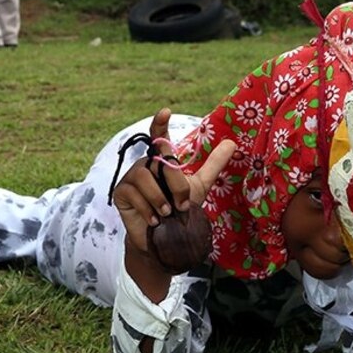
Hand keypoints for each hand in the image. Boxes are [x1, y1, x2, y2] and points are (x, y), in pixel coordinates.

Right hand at [114, 109, 233, 255]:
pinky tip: (154, 221)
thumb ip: (213, 164)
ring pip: (143, 176)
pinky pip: (134, 194)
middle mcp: (145, 164)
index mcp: (161, 160)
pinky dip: (148, 209)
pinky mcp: (120, 193)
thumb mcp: (199, 185)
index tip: (166, 112)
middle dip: (175, 184)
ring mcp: (130, 177)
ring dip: (160, 198)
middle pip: (159, 161)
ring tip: (167, 214)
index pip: (159, 136)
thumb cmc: (180, 211)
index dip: (160, 123)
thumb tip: (232, 143)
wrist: (163, 241)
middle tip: (182, 205)